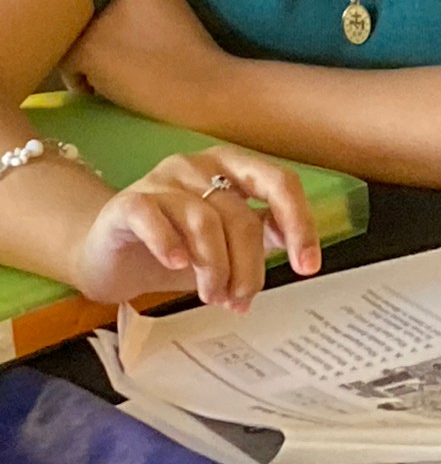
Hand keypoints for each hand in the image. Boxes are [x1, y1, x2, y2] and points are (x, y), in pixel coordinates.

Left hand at [62, 0, 227, 124]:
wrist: (208, 89)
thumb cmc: (201, 63)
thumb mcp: (178, 16)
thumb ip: (146, 9)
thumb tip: (112, 27)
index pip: (113, 1)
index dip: (119, 26)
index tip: (138, 45)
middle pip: (91, 18)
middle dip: (103, 40)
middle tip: (129, 62)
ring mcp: (102, 19)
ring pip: (77, 41)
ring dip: (93, 61)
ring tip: (123, 77)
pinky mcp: (88, 48)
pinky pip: (69, 67)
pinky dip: (86, 83)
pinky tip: (115, 88)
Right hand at [72, 146, 320, 311]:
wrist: (110, 255)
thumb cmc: (177, 245)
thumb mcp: (228, 241)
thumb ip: (262, 234)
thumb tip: (298, 245)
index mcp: (233, 166)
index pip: (280, 183)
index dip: (300, 224)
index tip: (308, 265)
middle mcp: (199, 165)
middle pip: (241, 215)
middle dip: (248, 266)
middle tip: (242, 298)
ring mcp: (161, 180)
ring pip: (204, 221)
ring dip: (215, 268)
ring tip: (213, 295)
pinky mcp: (127, 203)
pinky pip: (153, 219)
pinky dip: (170, 244)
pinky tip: (176, 265)